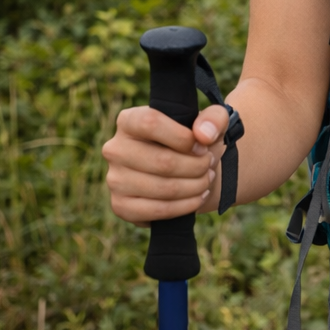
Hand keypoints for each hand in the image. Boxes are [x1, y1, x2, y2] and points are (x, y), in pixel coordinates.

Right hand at [103, 104, 228, 224]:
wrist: (189, 171)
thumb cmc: (197, 141)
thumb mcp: (212, 121)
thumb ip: (214, 118)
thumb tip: (203, 134)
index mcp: (129, 120)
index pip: (150, 123)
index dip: (182, 137)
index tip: (202, 146)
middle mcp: (115, 149)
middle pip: (162, 161)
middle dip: (196, 166)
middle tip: (209, 164)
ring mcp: (115, 179)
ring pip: (162, 188)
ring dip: (194, 186)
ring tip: (207, 179)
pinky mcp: (121, 206)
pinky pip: (156, 211)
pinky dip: (184, 206)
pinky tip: (198, 197)